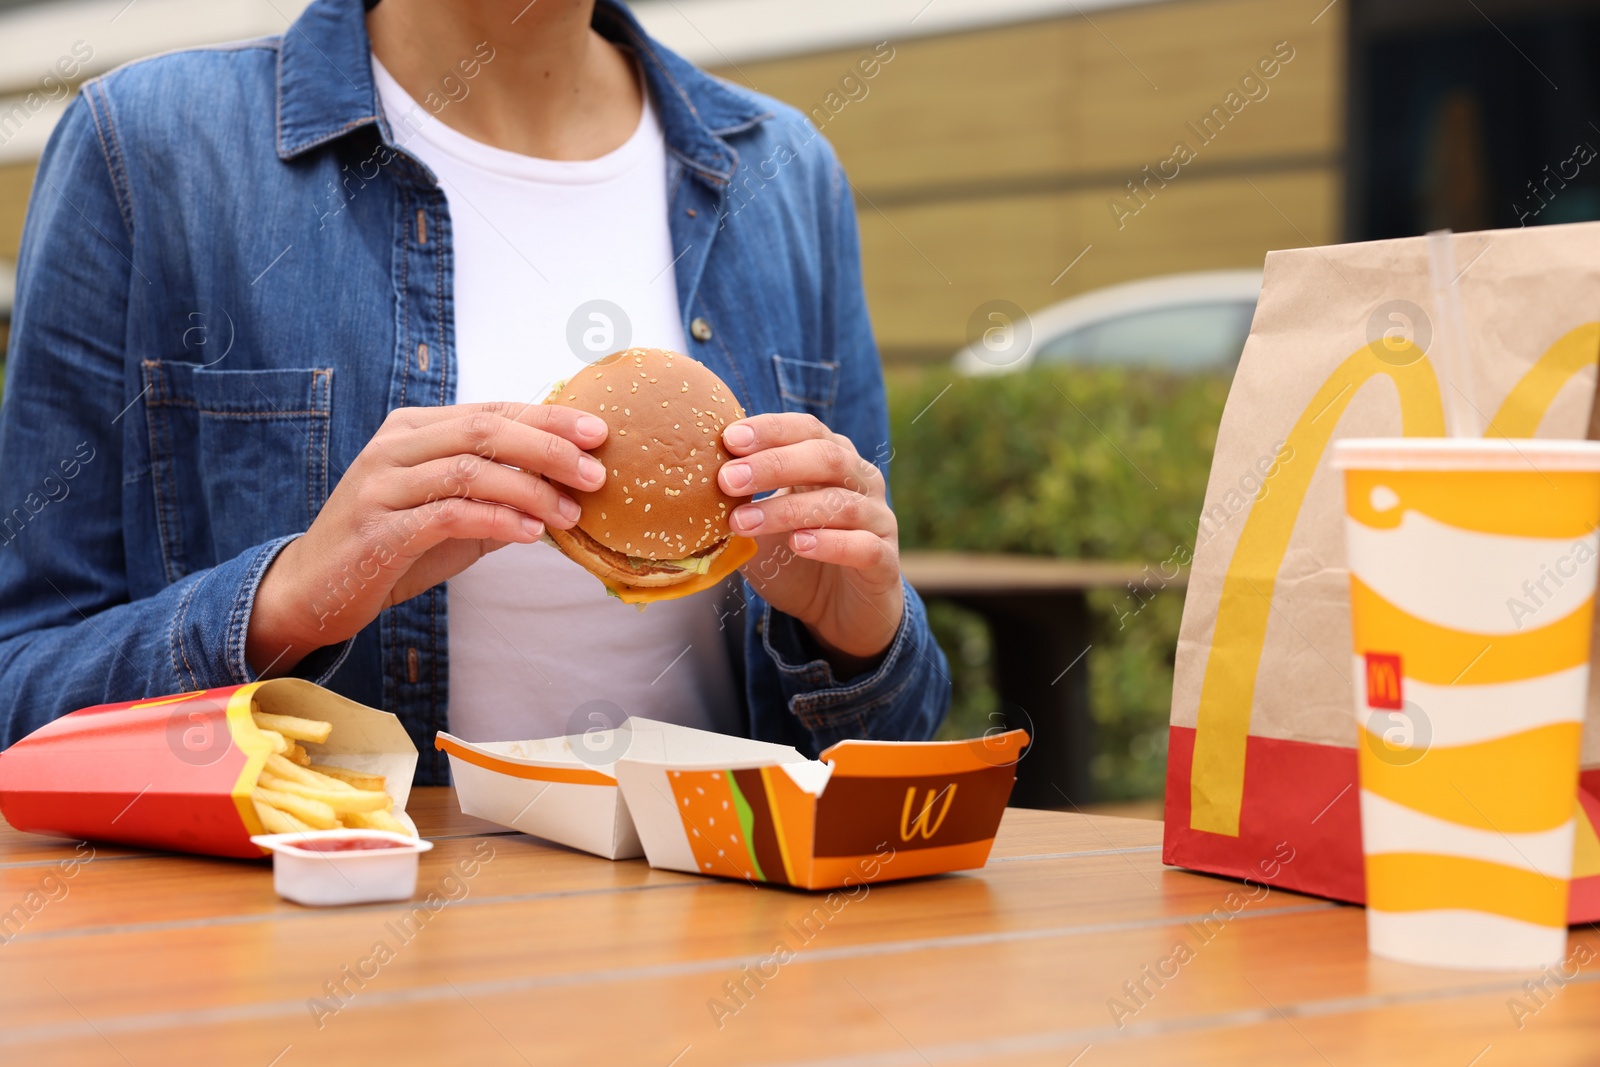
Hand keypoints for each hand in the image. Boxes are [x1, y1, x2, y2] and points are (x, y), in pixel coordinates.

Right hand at [246, 402, 607, 675]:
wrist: (314, 589)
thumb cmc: (392, 545)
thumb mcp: (451, 511)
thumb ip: (499, 493)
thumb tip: (570, 489)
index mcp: (414, 429)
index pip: (492, 411)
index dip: (548, 420)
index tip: (600, 432)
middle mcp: (395, 447)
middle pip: (484, 431)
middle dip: (548, 449)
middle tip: (595, 473)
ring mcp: (381, 485)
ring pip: (469, 470)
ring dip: (529, 491)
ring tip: (570, 514)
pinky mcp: (377, 529)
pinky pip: (447, 515)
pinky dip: (495, 520)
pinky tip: (529, 534)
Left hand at [718, 413, 903, 676]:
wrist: (838, 613)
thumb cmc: (795, 559)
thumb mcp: (761, 524)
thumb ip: (740, 501)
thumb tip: (687, 480)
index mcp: (833, 461)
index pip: (808, 429)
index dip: (771, 430)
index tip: (729, 439)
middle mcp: (862, 482)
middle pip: (827, 457)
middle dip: (774, 464)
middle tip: (728, 479)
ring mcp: (878, 520)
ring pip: (841, 503)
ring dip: (788, 509)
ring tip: (744, 522)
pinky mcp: (884, 562)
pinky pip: (864, 546)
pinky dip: (830, 543)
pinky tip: (798, 544)